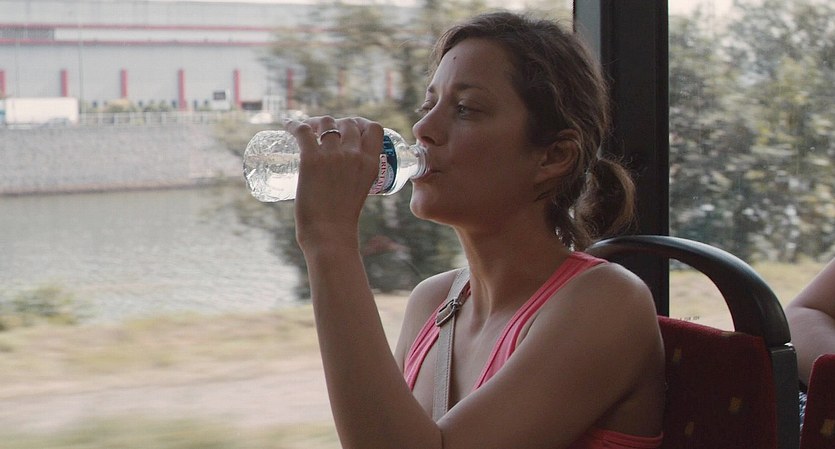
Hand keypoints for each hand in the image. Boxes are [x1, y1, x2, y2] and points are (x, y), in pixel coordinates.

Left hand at [285, 116, 384, 249]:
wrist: (329, 233)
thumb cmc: (343, 219)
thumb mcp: (362, 190)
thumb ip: (357, 174)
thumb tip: (343, 168)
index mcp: (370, 163)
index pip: (374, 128)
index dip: (362, 123)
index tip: (351, 128)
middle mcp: (354, 155)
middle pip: (347, 123)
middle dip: (337, 123)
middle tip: (324, 131)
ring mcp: (332, 155)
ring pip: (326, 123)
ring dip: (317, 122)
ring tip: (309, 129)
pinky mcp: (311, 159)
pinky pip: (301, 130)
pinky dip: (293, 124)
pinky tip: (287, 125)